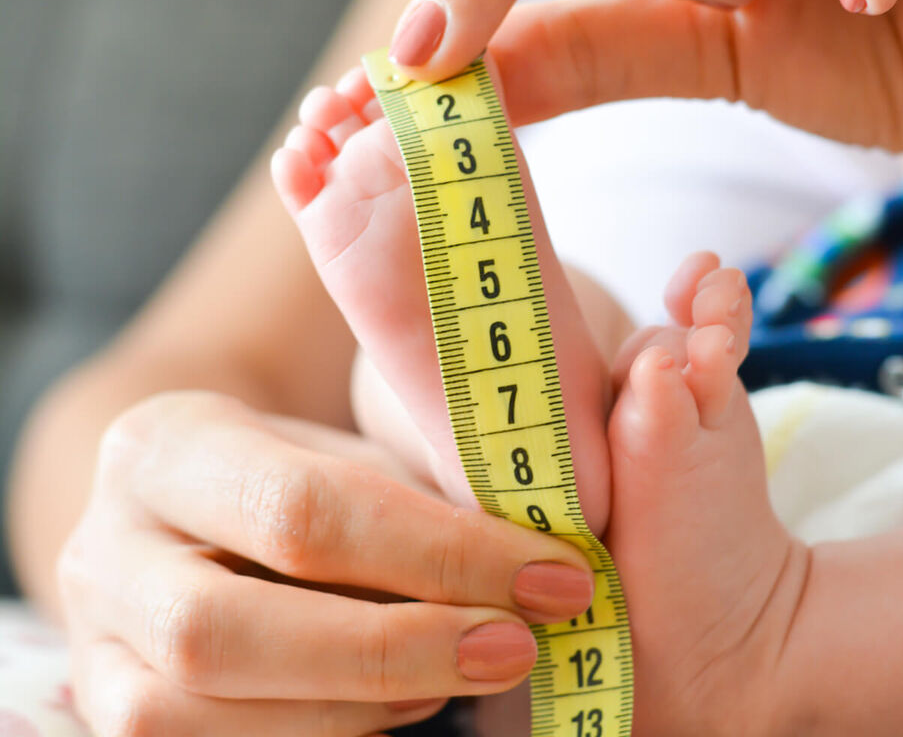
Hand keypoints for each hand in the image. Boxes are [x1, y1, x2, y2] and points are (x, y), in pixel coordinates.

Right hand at [57, 391, 594, 735]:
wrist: (201, 521)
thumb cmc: (307, 479)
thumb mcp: (356, 454)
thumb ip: (429, 489)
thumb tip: (548, 557)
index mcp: (165, 446)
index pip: (303, 510)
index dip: (440, 555)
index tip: (556, 576)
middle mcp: (102, 549)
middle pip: (229, 632)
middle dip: (395, 649)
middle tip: (518, 646)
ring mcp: (95, 647)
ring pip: (202, 715)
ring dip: (362, 708)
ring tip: (465, 671)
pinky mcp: (112, 716)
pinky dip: (326, 736)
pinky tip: (406, 707)